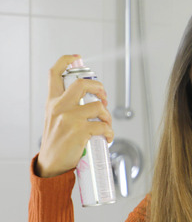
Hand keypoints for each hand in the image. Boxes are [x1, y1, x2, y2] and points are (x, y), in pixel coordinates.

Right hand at [36, 54, 112, 177]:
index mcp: (52, 102)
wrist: (51, 163)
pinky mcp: (79, 130)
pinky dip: (110, 132)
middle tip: (104, 98)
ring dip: (108, 116)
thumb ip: (67, 107)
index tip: (77, 58)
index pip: (54, 74)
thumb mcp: (55, 119)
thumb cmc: (57, 142)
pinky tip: (106, 137)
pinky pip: (103, 126)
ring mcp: (69, 118)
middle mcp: (59, 107)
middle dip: (99, 88)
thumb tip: (92, 100)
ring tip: (106, 125)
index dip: (66, 61)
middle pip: (82, 84)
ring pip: (98, 106)